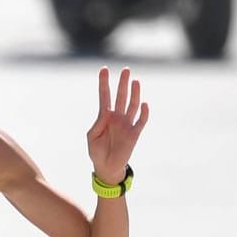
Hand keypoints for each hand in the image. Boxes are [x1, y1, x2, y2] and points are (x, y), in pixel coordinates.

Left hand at [87, 66, 148, 182]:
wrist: (106, 167)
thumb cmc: (97, 151)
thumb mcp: (92, 136)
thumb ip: (98, 123)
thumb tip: (106, 112)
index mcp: (105, 116)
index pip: (105, 96)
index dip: (104, 83)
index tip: (104, 69)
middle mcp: (117, 117)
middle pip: (121, 96)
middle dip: (123, 83)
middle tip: (126, 70)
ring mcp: (126, 124)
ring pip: (132, 105)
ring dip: (134, 93)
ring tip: (135, 81)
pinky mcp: (134, 134)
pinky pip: (140, 121)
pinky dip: (143, 113)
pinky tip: (144, 104)